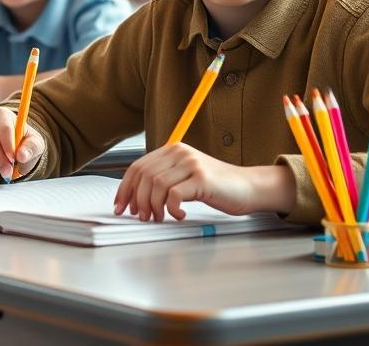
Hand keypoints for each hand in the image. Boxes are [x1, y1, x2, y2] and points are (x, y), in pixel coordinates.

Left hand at [113, 144, 294, 221]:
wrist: (247, 187)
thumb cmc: (216, 186)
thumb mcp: (185, 177)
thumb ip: (164, 180)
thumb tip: (135, 198)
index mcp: (172, 150)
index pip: (137, 167)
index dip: (125, 189)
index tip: (120, 206)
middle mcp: (180, 153)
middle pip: (144, 176)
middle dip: (137, 200)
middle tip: (142, 217)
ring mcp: (192, 164)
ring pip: (156, 185)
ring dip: (153, 207)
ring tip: (159, 218)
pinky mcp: (202, 178)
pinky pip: (175, 195)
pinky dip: (172, 209)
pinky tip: (179, 216)